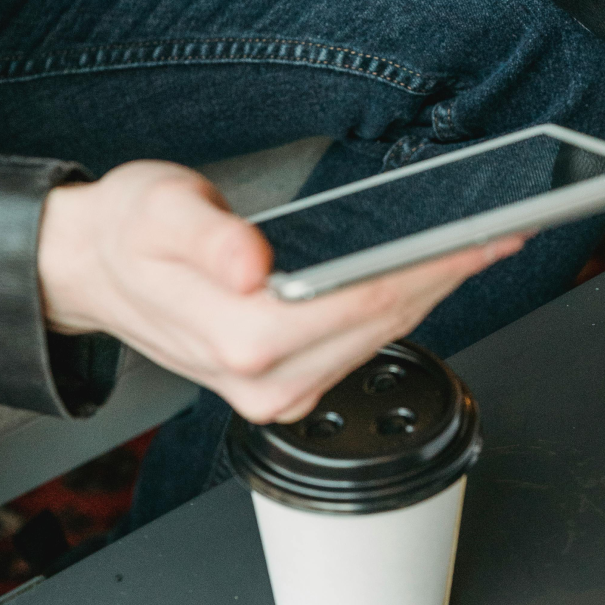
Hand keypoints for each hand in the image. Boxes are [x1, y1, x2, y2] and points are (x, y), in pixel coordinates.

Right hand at [38, 160, 522, 422]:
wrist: (102, 270)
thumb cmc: (130, 233)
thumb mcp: (156, 210)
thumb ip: (206, 238)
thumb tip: (252, 265)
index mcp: (240, 339)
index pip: (361, 303)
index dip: (426, 269)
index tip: (479, 240)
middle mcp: (265, 382)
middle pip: (384, 324)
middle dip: (448, 276)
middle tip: (502, 234)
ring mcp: (279, 394)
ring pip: (383, 340)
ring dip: (434, 294)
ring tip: (479, 250)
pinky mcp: (289, 388)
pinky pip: (365, 347)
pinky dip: (403, 310)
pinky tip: (427, 277)